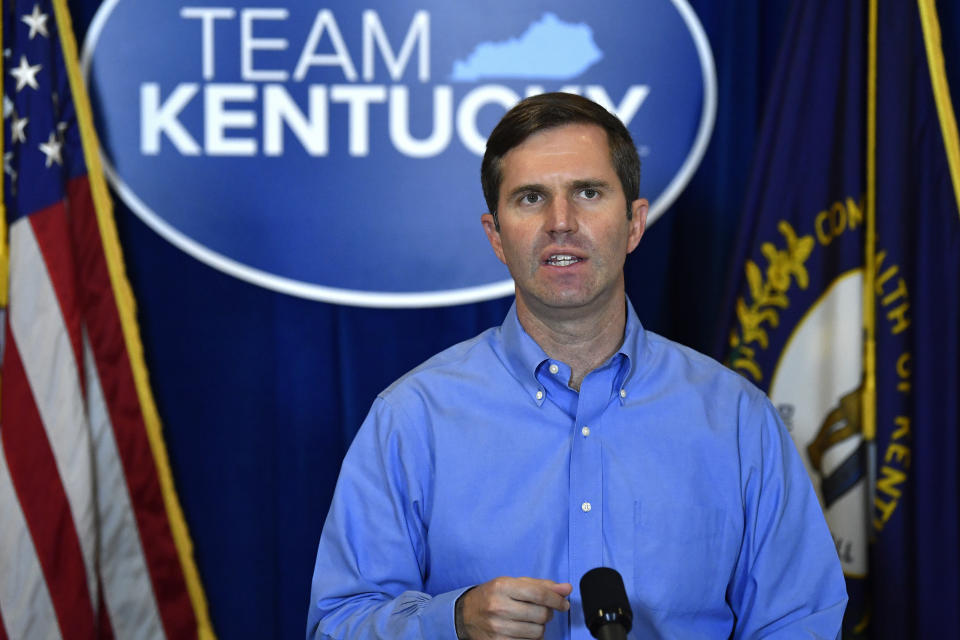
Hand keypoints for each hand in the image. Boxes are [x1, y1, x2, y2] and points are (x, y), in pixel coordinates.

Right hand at [455, 576, 572, 639]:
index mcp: (503, 586)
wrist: (466, 614)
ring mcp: (498, 627)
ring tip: (531, 621)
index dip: (556, 600)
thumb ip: (541, 585)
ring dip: (540, 628)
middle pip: (541, 615)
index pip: (539, 594)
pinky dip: (531, 639)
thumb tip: (566, 589)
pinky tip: (524, 631)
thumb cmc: (494, 596)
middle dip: (547, 613)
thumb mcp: (514, 584)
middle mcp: (499, 606)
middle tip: (542, 611)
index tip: (563, 604)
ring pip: (537, 632)